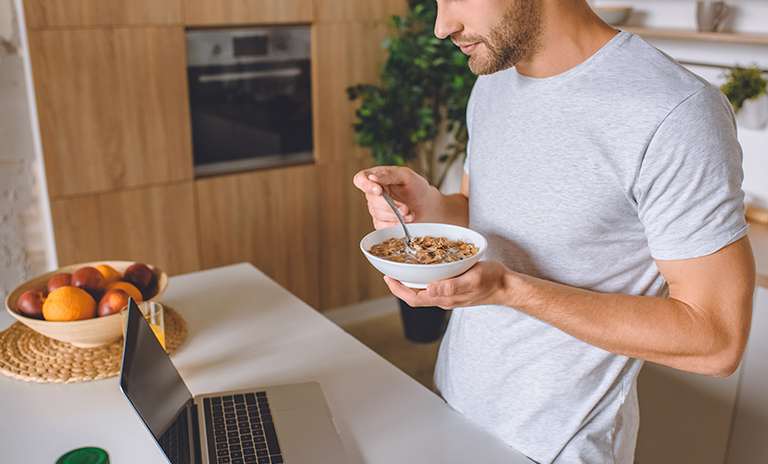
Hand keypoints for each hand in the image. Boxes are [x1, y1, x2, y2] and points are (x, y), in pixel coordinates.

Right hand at [352, 166, 433, 229]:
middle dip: (390, 206)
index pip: (360, 179)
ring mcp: (375, 208)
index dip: (366, 186)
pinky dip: (395, 225)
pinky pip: (382, 226)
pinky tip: (405, 221)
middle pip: (372, 200)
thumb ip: (389, 175)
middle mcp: (373, 193)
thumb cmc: (415, 187)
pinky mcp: (380, 222)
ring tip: (409, 213)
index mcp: (376, 177)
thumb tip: (372, 177)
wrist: (425, 205)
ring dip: (396, 216)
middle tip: (405, 209)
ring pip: (378, 214)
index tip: (379, 191)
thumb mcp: (406, 175)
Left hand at [384, 261, 513, 309]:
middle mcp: (444, 299)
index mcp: (445, 298)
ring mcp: (449, 295)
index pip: (414, 298)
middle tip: (391, 270)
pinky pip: (434, 286)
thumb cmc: (492, 281)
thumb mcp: (472, 279)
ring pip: (424, 292)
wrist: (507, 286)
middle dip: (400, 286)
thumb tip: (430, 290)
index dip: (398, 290)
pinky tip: (425, 268)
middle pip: (416, 296)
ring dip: (411, 282)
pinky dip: (424, 278)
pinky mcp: (455, 289)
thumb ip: (451, 286)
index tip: (388, 277)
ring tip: (403, 268)